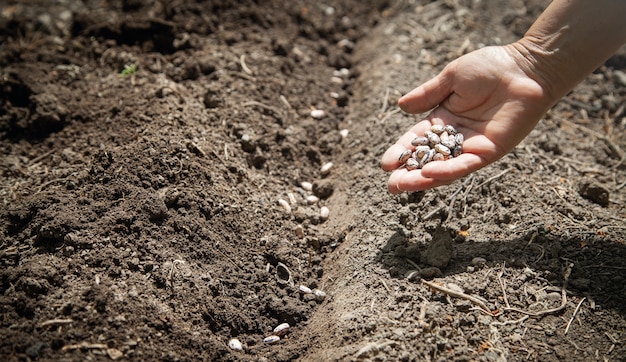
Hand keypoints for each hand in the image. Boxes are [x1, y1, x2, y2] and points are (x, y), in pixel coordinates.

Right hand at [381, 45, 553, 193]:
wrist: (525, 68)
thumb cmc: (490, 67)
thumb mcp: (452, 78)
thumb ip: (427, 94)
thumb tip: (401, 106)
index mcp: (443, 119)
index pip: (416, 141)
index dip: (401, 152)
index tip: (386, 163)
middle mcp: (455, 137)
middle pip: (427, 161)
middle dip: (408, 174)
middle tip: (391, 185)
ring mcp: (472, 147)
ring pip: (443, 170)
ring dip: (423, 180)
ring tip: (403, 185)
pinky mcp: (489, 152)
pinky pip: (465, 165)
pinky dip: (447, 171)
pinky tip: (429, 174)